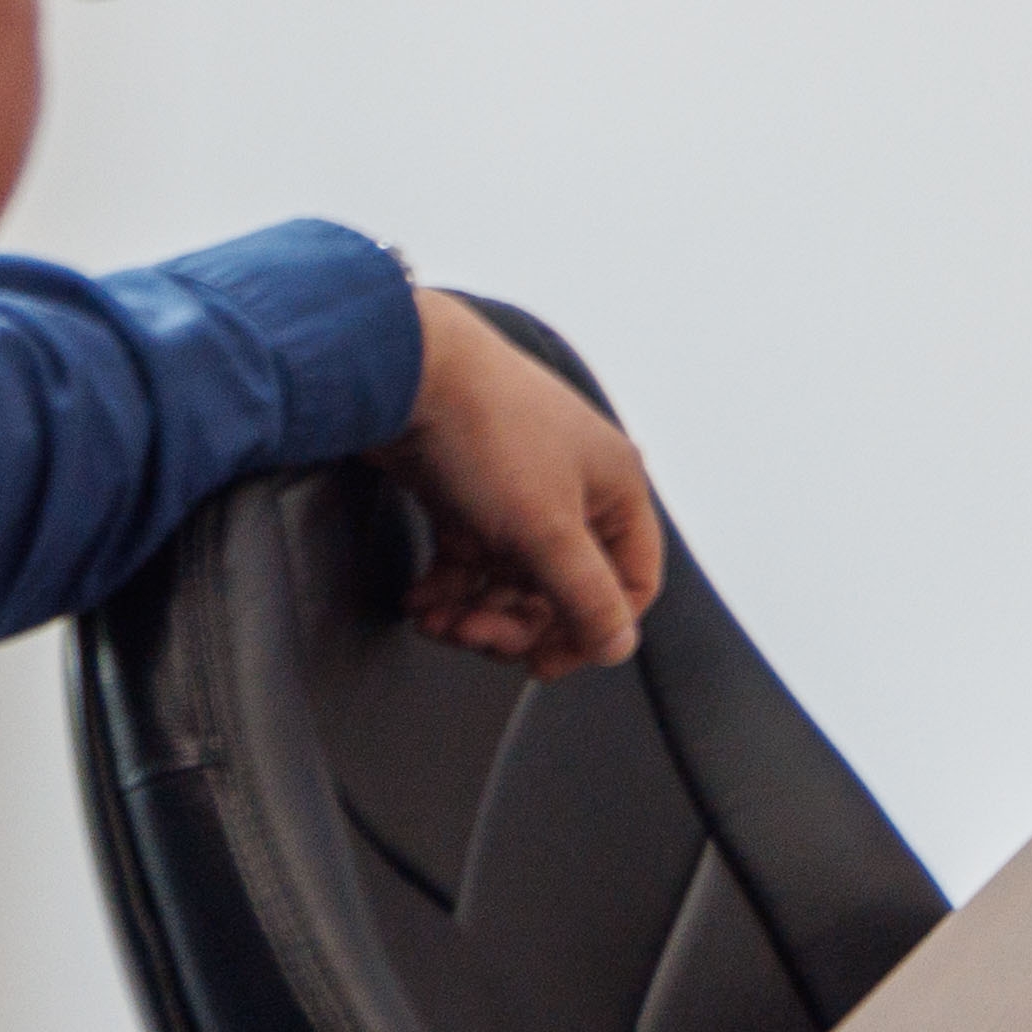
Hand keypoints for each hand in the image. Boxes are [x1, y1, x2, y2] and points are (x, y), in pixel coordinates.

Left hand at [385, 290, 664, 672]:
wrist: (402, 371)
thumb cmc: (486, 431)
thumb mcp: (546, 530)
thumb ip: (586, 597)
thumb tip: (618, 647)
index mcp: (615, 487)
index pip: (629, 582)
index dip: (590, 630)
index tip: (543, 661)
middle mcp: (574, 488)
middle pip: (562, 588)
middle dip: (515, 624)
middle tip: (475, 638)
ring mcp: (519, 489)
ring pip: (510, 579)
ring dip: (474, 612)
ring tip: (438, 621)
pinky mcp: (468, 491)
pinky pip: (469, 560)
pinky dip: (447, 587)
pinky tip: (421, 601)